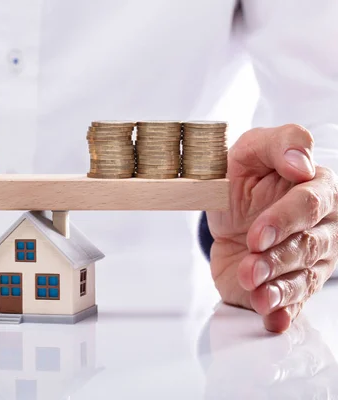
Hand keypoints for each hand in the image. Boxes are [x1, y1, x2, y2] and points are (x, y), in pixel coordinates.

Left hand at [206, 124, 337, 332]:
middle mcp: (323, 226)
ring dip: (278, 289)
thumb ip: (279, 144)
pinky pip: (296, 303)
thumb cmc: (244, 177)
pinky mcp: (295, 284)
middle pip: (308, 245)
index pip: (309, 205)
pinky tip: (274, 320)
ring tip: (256, 293)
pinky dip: (284, 313)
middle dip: (276, 259)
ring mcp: (313, 258)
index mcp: (316, 188)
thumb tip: (300, 163)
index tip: (257, 235)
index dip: (283, 220)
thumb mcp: (251, 149)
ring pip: (303, 277)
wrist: (227, 215)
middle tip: (250, 268)